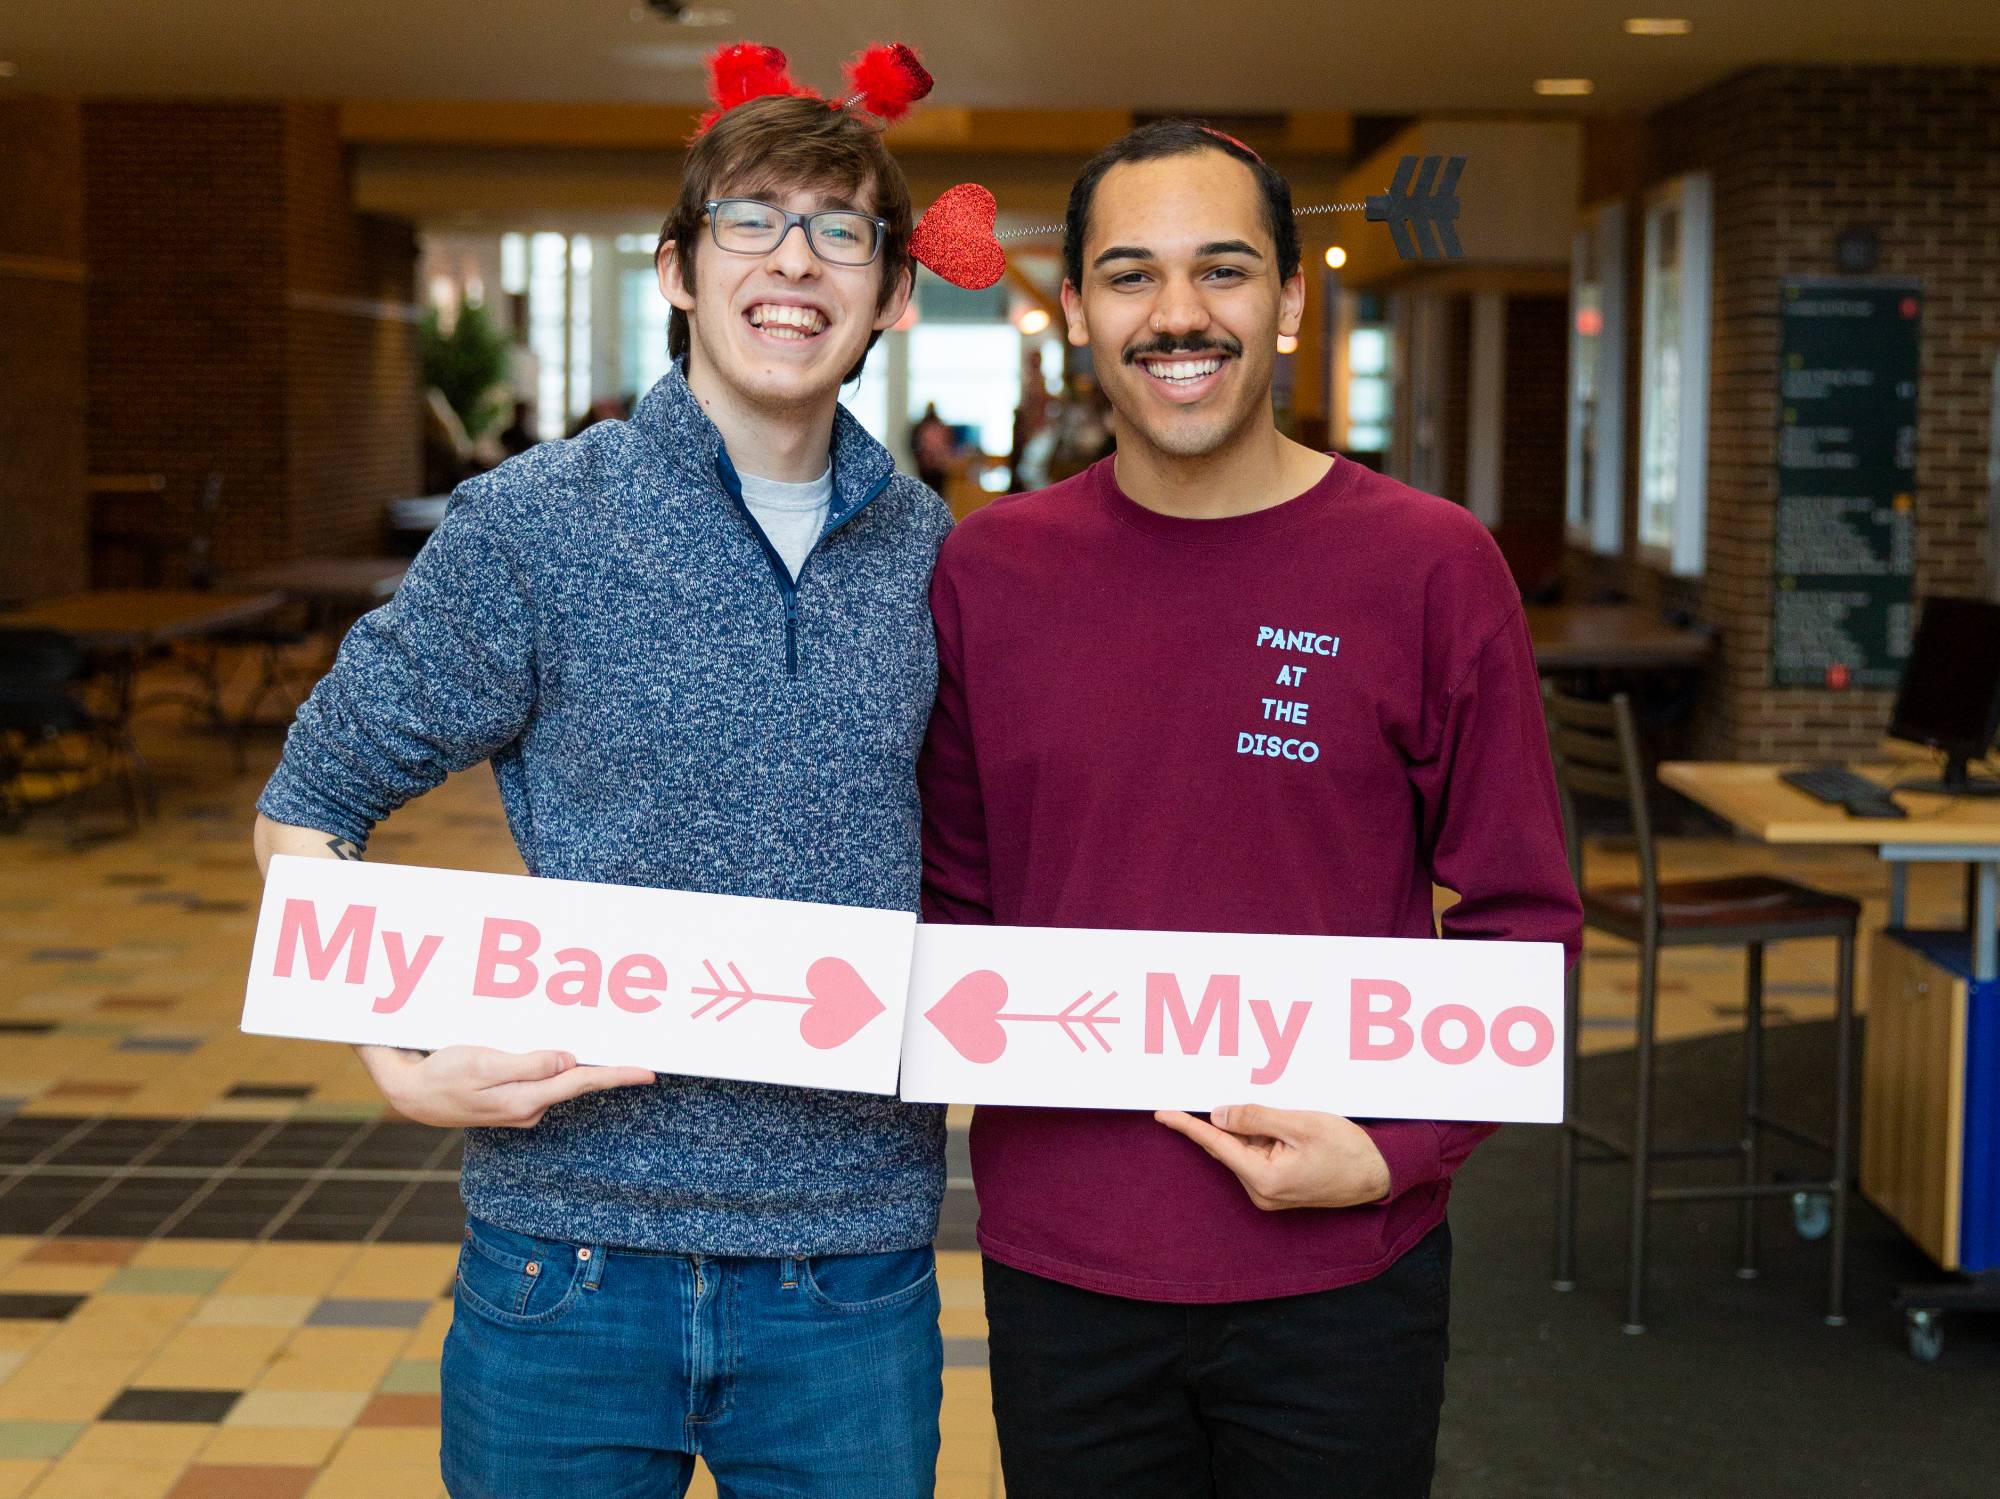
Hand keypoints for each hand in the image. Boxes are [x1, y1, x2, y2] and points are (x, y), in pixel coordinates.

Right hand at [357, 1044, 655, 1128]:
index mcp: (526, 1099)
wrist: (411, 1094)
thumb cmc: (443, 1074)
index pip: (582, 1082)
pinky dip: (557, 1066)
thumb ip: (528, 1065)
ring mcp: (521, 1105)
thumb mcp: (484, 1065)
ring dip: (583, 1065)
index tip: (648, 1072)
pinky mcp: (511, 1097)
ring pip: (562, 1079)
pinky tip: (563, 1055)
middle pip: (579, 1082)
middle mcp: (530, 1106)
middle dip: (609, 1069)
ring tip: (610, 1052)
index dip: (617, 1075)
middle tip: (643, 1060)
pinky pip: (544, 1078)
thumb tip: (568, 1061)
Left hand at [1154, 1105, 1392, 1210]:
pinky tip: (1280, 1127)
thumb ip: (1255, 1117)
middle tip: (1236, 1098)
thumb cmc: (1346, 1149)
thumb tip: (1218, 1114)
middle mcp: (1260, 1192)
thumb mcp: (1299, 1124)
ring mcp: (1268, 1193)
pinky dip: (1260, 1138)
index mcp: (1263, 1178)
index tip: (1162, 1113)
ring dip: (1251, 1129)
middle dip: (1229, 1121)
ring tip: (1285, 1119)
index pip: (1215, 1143)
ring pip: (1243, 1149)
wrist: (1378, 1174)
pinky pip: (1256, 1156)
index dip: (1187, 1125)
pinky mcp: (1277, 1188)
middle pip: (1229, 1146)